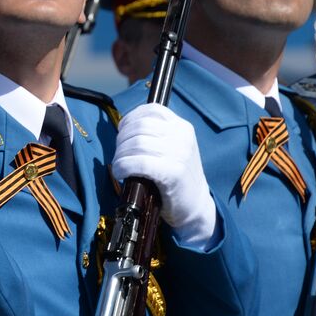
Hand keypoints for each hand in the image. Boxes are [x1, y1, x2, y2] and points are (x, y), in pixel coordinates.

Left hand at [112, 103, 215, 247]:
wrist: (196, 205)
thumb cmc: (176, 176)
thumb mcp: (173, 148)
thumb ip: (155, 134)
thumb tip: (124, 128)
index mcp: (182, 127)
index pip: (151, 110)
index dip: (130, 119)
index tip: (122, 133)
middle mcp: (182, 137)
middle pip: (140, 127)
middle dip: (121, 140)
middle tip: (119, 156)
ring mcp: (179, 154)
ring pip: (136, 144)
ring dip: (120, 156)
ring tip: (119, 167)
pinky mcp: (173, 172)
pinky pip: (138, 162)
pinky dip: (123, 167)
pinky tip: (121, 174)